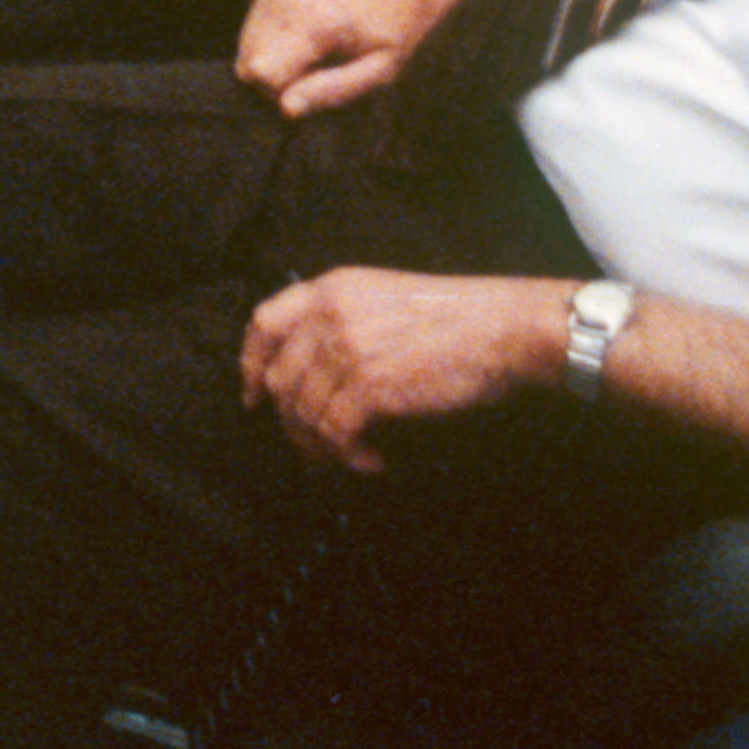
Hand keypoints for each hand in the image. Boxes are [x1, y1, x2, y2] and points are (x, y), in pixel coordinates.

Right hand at [232, 0, 457, 117]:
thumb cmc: (391, 32)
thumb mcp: (379, 72)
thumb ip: (331, 91)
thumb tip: (286, 108)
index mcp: (316, 19)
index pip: (264, 73)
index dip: (284, 93)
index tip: (314, 86)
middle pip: (248, 64)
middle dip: (275, 79)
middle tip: (315, 72)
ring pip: (245, 50)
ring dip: (272, 61)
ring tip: (311, 52)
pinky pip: (250, 32)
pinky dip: (270, 42)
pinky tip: (301, 36)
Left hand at [239, 267, 559, 472]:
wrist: (498, 327)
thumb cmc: (451, 318)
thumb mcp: (381, 297)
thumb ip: (340, 320)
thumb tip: (308, 373)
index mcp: (330, 288)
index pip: (263, 323)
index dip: (250, 364)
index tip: (253, 396)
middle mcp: (330, 314)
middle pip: (279, 379)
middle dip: (291, 420)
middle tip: (316, 444)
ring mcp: (347, 348)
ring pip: (304, 412)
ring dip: (322, 446)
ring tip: (350, 456)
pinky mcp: (369, 384)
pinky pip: (335, 433)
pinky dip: (348, 456)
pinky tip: (371, 460)